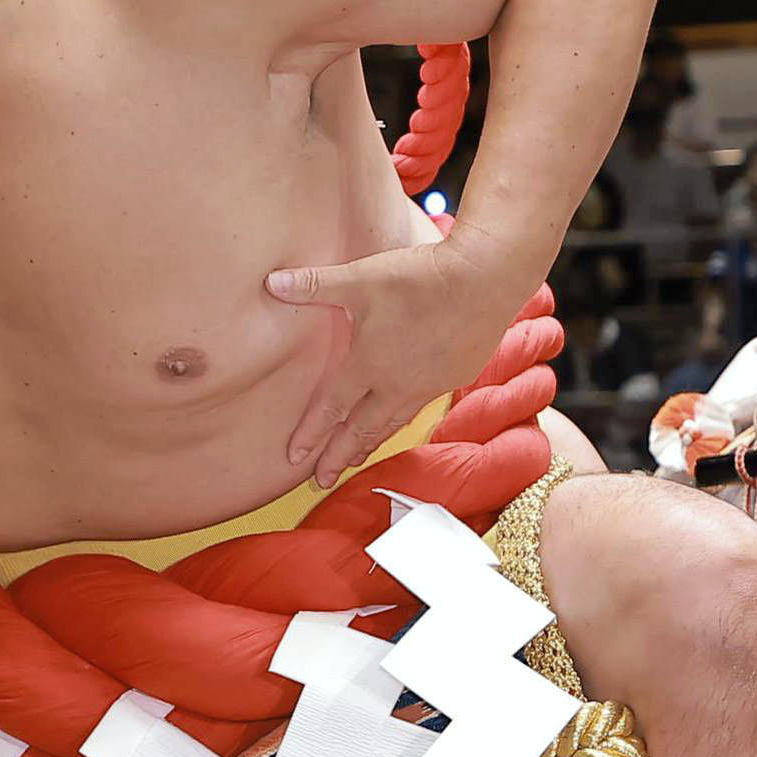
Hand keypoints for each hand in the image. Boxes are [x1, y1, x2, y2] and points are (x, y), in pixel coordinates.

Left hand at [268, 229, 525, 487]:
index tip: (294, 458)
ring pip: (393, 423)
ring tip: (356, 459)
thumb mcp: (360, 277)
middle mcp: (396, 384)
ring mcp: (429, 384)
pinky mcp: (456, 376)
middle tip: (322, 479)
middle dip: (338, 457)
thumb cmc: (419, 277)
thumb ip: (314, 284)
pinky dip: (404, 418)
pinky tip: (402, 418)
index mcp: (368, 365)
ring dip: (371, 443)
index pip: (331, 409)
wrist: (484, 277)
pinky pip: (423, 405)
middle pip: (361, 430)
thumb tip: (271, 282)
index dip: (311, 435)